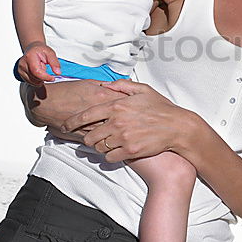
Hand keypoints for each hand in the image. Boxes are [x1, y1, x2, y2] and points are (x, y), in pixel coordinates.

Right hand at [17, 42, 60, 85]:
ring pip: (33, 82)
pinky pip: (30, 82)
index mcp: (30, 57)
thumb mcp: (50, 53)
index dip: (45, 77)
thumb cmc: (40, 50)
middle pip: (35, 78)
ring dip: (40, 79)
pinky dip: (36, 80)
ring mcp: (20, 69)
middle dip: (44, 77)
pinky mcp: (20, 74)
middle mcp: (23, 64)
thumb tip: (58, 73)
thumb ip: (55, 63)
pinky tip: (37, 72)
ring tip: (41, 69)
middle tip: (45, 68)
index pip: (37, 72)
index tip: (53, 78)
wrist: (32, 49)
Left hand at [61, 80, 193, 161]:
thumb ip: (122, 86)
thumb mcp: (143, 90)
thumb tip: (106, 84)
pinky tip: (114, 152)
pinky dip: (109, 156)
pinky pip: (109, 157)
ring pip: (98, 147)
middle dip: (86, 137)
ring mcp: (123, 137)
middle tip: (90, 138)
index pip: (86, 115)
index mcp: (117, 105)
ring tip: (104, 144)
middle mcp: (117, 121)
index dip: (72, 122)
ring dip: (99, 147)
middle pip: (89, 134)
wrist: (177, 127)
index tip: (64, 125)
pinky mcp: (130, 150)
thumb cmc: (162, 108)